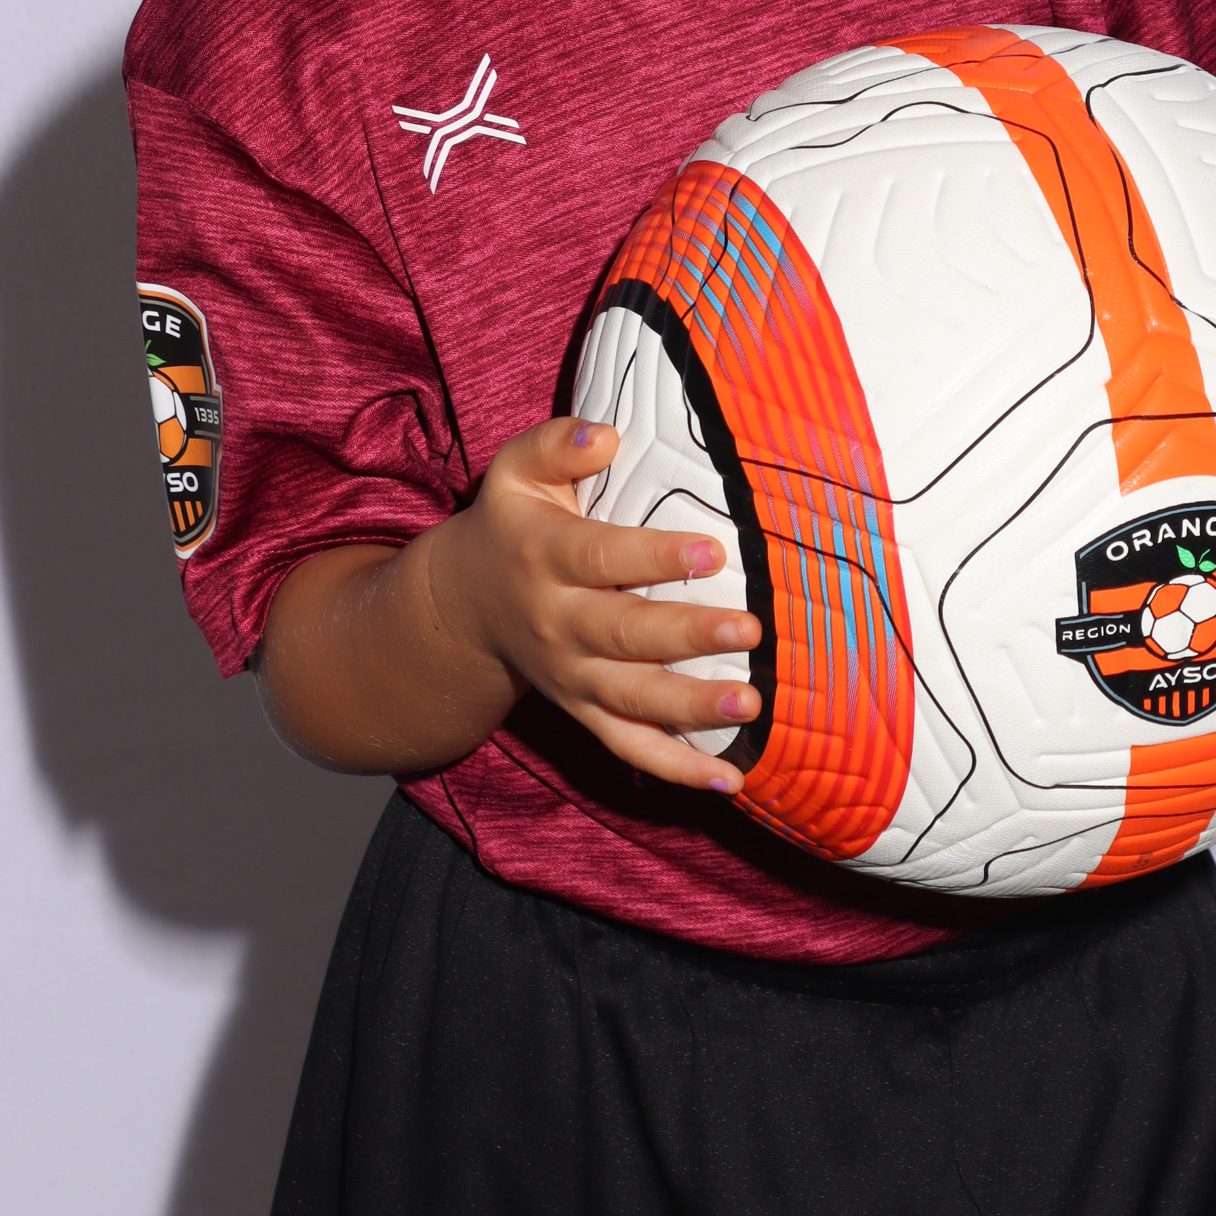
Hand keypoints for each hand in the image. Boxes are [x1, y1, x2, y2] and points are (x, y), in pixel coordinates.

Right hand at [442, 415, 761, 792]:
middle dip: (688, 635)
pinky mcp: (584, 710)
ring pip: (632, 699)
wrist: (464, 602)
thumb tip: (606, 435)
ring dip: (692, 707)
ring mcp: (570, 675)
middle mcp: (557, 622)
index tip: (714, 551)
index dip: (657, 556)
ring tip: (751, 703)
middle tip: (750, 628)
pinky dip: (676, 769)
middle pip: (624, 634)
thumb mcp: (516, 470)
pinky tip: (729, 779)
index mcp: (545, 556)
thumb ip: (557, 443)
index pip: (602, 558)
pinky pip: (629, 746)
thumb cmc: (513, 521)